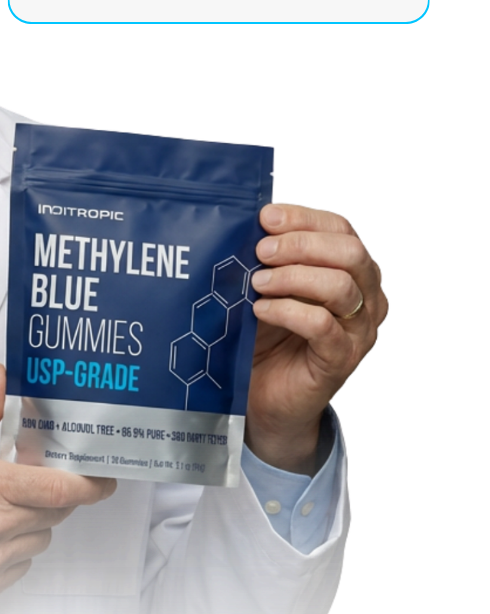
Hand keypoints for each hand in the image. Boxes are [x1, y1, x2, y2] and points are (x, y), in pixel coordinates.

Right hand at [0, 364, 115, 613]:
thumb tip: (0, 379)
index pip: (58, 489)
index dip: (90, 484)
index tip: (104, 476)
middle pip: (55, 513)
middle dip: (54, 495)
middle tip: (34, 481)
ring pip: (41, 539)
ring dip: (34, 521)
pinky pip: (22, 566)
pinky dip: (15, 549)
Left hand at [246, 202, 386, 472]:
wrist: (266, 396)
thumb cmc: (268, 335)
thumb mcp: (267, 286)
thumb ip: (266, 257)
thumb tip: (246, 225)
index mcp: (352, 270)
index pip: (341, 227)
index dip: (304, 217)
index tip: (265, 217)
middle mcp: (366, 297)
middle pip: (350, 252)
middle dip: (301, 244)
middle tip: (261, 251)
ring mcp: (358, 331)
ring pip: (342, 286)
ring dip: (293, 277)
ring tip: (257, 283)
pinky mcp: (341, 360)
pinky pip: (324, 326)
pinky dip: (289, 311)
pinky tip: (261, 310)